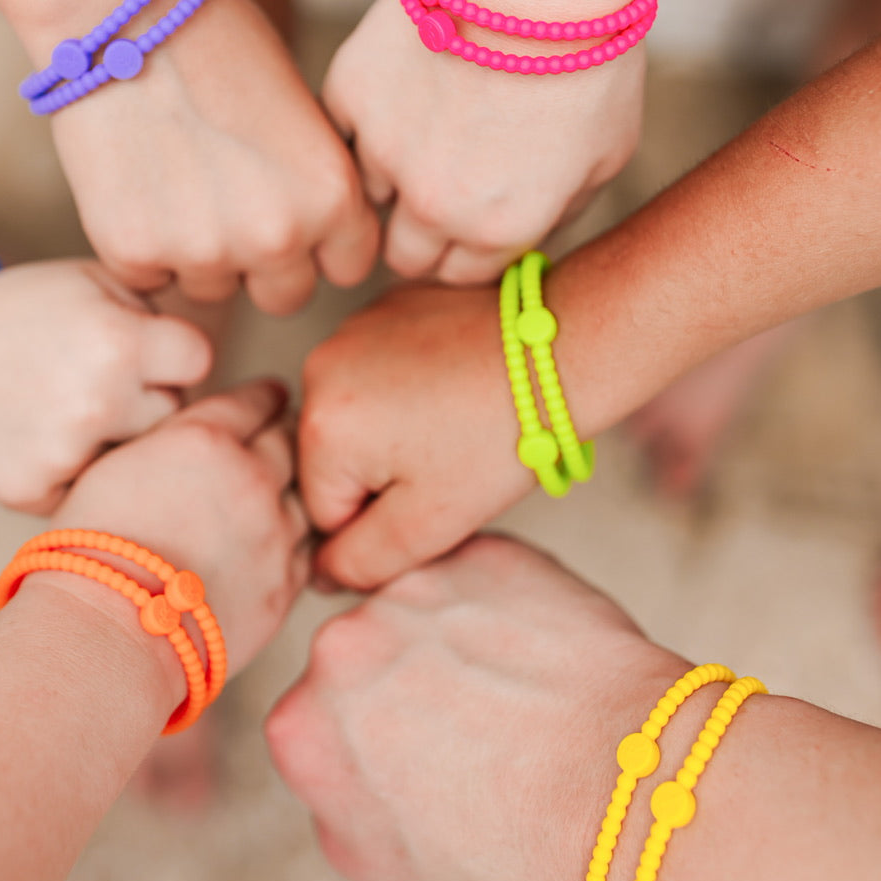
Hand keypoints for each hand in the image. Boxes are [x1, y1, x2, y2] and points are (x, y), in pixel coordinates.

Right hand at [0, 260, 210, 513]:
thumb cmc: (29, 310)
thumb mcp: (96, 281)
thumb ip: (161, 308)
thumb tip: (223, 342)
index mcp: (120, 340)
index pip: (199, 360)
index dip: (175, 354)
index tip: (146, 350)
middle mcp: (97, 400)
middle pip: (174, 415)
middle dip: (151, 400)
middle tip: (102, 382)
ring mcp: (64, 452)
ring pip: (138, 457)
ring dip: (120, 441)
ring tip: (72, 409)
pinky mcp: (34, 491)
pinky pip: (93, 493)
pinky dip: (78, 475)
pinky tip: (46, 441)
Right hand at [44, 0, 379, 314]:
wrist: (123, 12)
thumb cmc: (221, 42)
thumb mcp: (305, 113)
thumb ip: (317, 185)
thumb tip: (320, 237)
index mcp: (333, 198)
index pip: (348, 268)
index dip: (321, 245)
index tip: (294, 217)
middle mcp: (277, 236)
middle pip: (284, 296)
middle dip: (263, 264)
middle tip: (229, 204)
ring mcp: (203, 251)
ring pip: (213, 289)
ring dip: (199, 254)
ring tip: (177, 179)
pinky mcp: (134, 252)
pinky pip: (150, 277)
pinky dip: (142, 245)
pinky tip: (137, 184)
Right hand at [50, 380, 309, 676]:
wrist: (107, 631)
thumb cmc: (89, 551)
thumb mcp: (116, 467)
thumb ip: (168, 444)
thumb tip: (188, 439)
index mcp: (206, 438)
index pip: (257, 400)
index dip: (264, 398)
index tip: (271, 398)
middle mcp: (251, 477)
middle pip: (289, 441)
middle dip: (283, 436)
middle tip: (279, 439)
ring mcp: (274, 533)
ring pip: (302, 497)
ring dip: (289, 494)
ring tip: (270, 500)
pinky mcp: (283, 585)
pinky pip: (303, 551)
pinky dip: (291, 543)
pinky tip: (271, 546)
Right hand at [266, 535, 686, 880]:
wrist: (620, 783)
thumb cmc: (515, 844)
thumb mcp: (389, 876)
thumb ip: (335, 813)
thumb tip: (338, 768)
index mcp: (299, 728)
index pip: (316, 720)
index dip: (371, 740)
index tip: (418, 756)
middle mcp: (341, 644)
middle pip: (362, 653)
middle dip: (404, 678)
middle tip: (475, 722)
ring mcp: (413, 588)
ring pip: (422, 608)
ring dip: (454, 637)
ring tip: (519, 692)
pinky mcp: (481, 553)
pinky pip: (483, 576)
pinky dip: (505, 606)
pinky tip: (543, 657)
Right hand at [299, 283, 533, 587]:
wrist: (560, 351)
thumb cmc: (503, 436)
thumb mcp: (430, 523)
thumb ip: (361, 562)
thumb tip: (321, 572)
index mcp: (322, 427)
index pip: (323, 513)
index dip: (381, 523)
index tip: (435, 493)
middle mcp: (320, 368)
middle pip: (332, 462)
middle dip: (382, 476)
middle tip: (448, 460)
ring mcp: (351, 329)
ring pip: (353, 419)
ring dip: (391, 433)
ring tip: (453, 424)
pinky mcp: (383, 308)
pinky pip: (375, 373)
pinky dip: (405, 388)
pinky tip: (452, 389)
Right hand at [324, 0, 643, 285]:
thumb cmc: (590, 54)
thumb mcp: (607, 154)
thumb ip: (558, 213)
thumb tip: (526, 239)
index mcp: (499, 228)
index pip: (461, 274)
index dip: (467, 247)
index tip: (474, 217)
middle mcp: (435, 205)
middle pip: (405, 256)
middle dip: (423, 232)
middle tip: (441, 183)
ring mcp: (384, 151)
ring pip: (370, 196)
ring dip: (392, 174)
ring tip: (429, 121)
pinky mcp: (351, 97)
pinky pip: (344, 133)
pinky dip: (368, 121)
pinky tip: (404, 87)